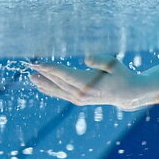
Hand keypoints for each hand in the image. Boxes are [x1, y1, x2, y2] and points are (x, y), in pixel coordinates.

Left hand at [28, 55, 156, 108]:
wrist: (128, 93)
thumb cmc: (121, 75)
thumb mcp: (115, 64)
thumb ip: (101, 60)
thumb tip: (86, 58)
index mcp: (89, 84)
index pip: (65, 75)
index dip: (50, 68)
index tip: (38, 63)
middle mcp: (82, 94)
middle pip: (58, 82)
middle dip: (44, 74)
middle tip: (30, 66)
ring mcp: (80, 99)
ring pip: (58, 90)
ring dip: (44, 83)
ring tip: (31, 76)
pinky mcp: (79, 100)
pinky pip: (62, 95)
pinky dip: (51, 90)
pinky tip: (41, 87)